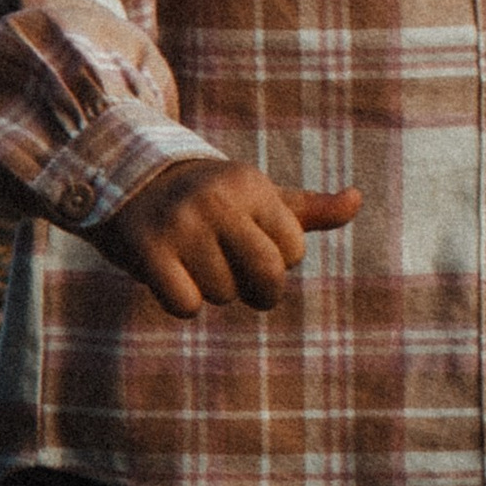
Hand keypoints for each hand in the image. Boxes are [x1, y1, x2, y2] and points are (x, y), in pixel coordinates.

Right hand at [94, 156, 360, 320]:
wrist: (129, 181)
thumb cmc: (211, 200)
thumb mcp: (258, 198)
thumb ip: (309, 210)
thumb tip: (356, 200)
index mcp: (251, 185)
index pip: (292, 250)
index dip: (278, 259)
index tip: (253, 244)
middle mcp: (218, 199)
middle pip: (268, 274)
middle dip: (260, 290)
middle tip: (241, 279)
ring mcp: (181, 223)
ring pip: (223, 293)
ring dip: (212, 289)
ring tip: (193, 260)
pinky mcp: (147, 248)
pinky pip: (185, 305)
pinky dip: (181, 302)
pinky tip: (171, 275)